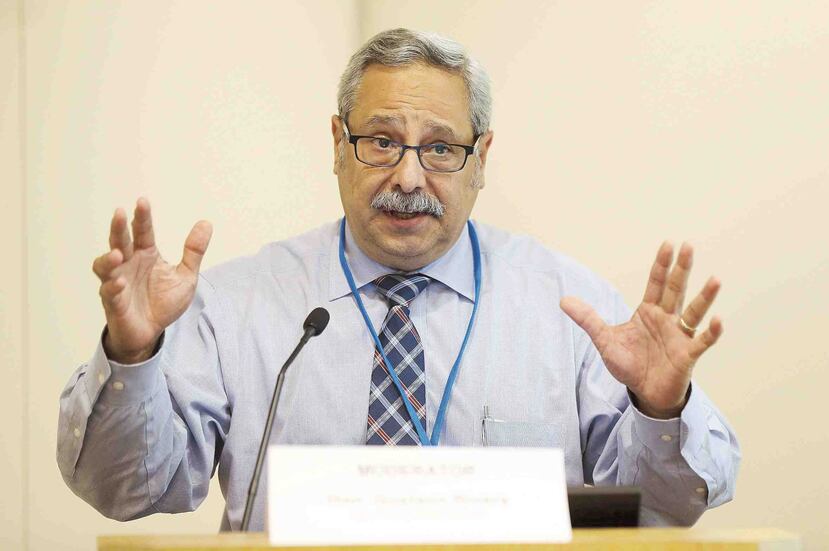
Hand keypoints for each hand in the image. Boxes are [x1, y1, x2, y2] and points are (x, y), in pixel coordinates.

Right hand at [92, 198, 212, 363]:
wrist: (152, 332)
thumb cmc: (163, 302)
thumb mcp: (185, 276)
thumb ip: (194, 251)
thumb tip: (206, 223)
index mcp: (146, 255)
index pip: (143, 232)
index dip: (142, 218)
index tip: (142, 201)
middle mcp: (128, 265)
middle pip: (119, 242)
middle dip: (118, 228)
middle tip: (120, 213)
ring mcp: (118, 283)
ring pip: (105, 266)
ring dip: (108, 259)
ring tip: (118, 253)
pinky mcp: (114, 303)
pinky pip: (109, 293)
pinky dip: (113, 287)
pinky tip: (120, 282)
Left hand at [560, 242, 722, 417]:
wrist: (643, 393)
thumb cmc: (629, 364)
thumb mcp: (604, 340)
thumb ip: (588, 319)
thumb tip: (564, 300)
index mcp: (648, 312)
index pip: (656, 283)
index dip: (661, 265)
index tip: (668, 244)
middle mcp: (667, 319)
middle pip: (676, 290)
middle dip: (681, 269)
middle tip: (688, 246)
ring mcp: (680, 335)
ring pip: (694, 312)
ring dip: (705, 296)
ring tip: (715, 279)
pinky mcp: (688, 354)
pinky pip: (703, 341)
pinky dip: (712, 332)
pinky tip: (719, 320)